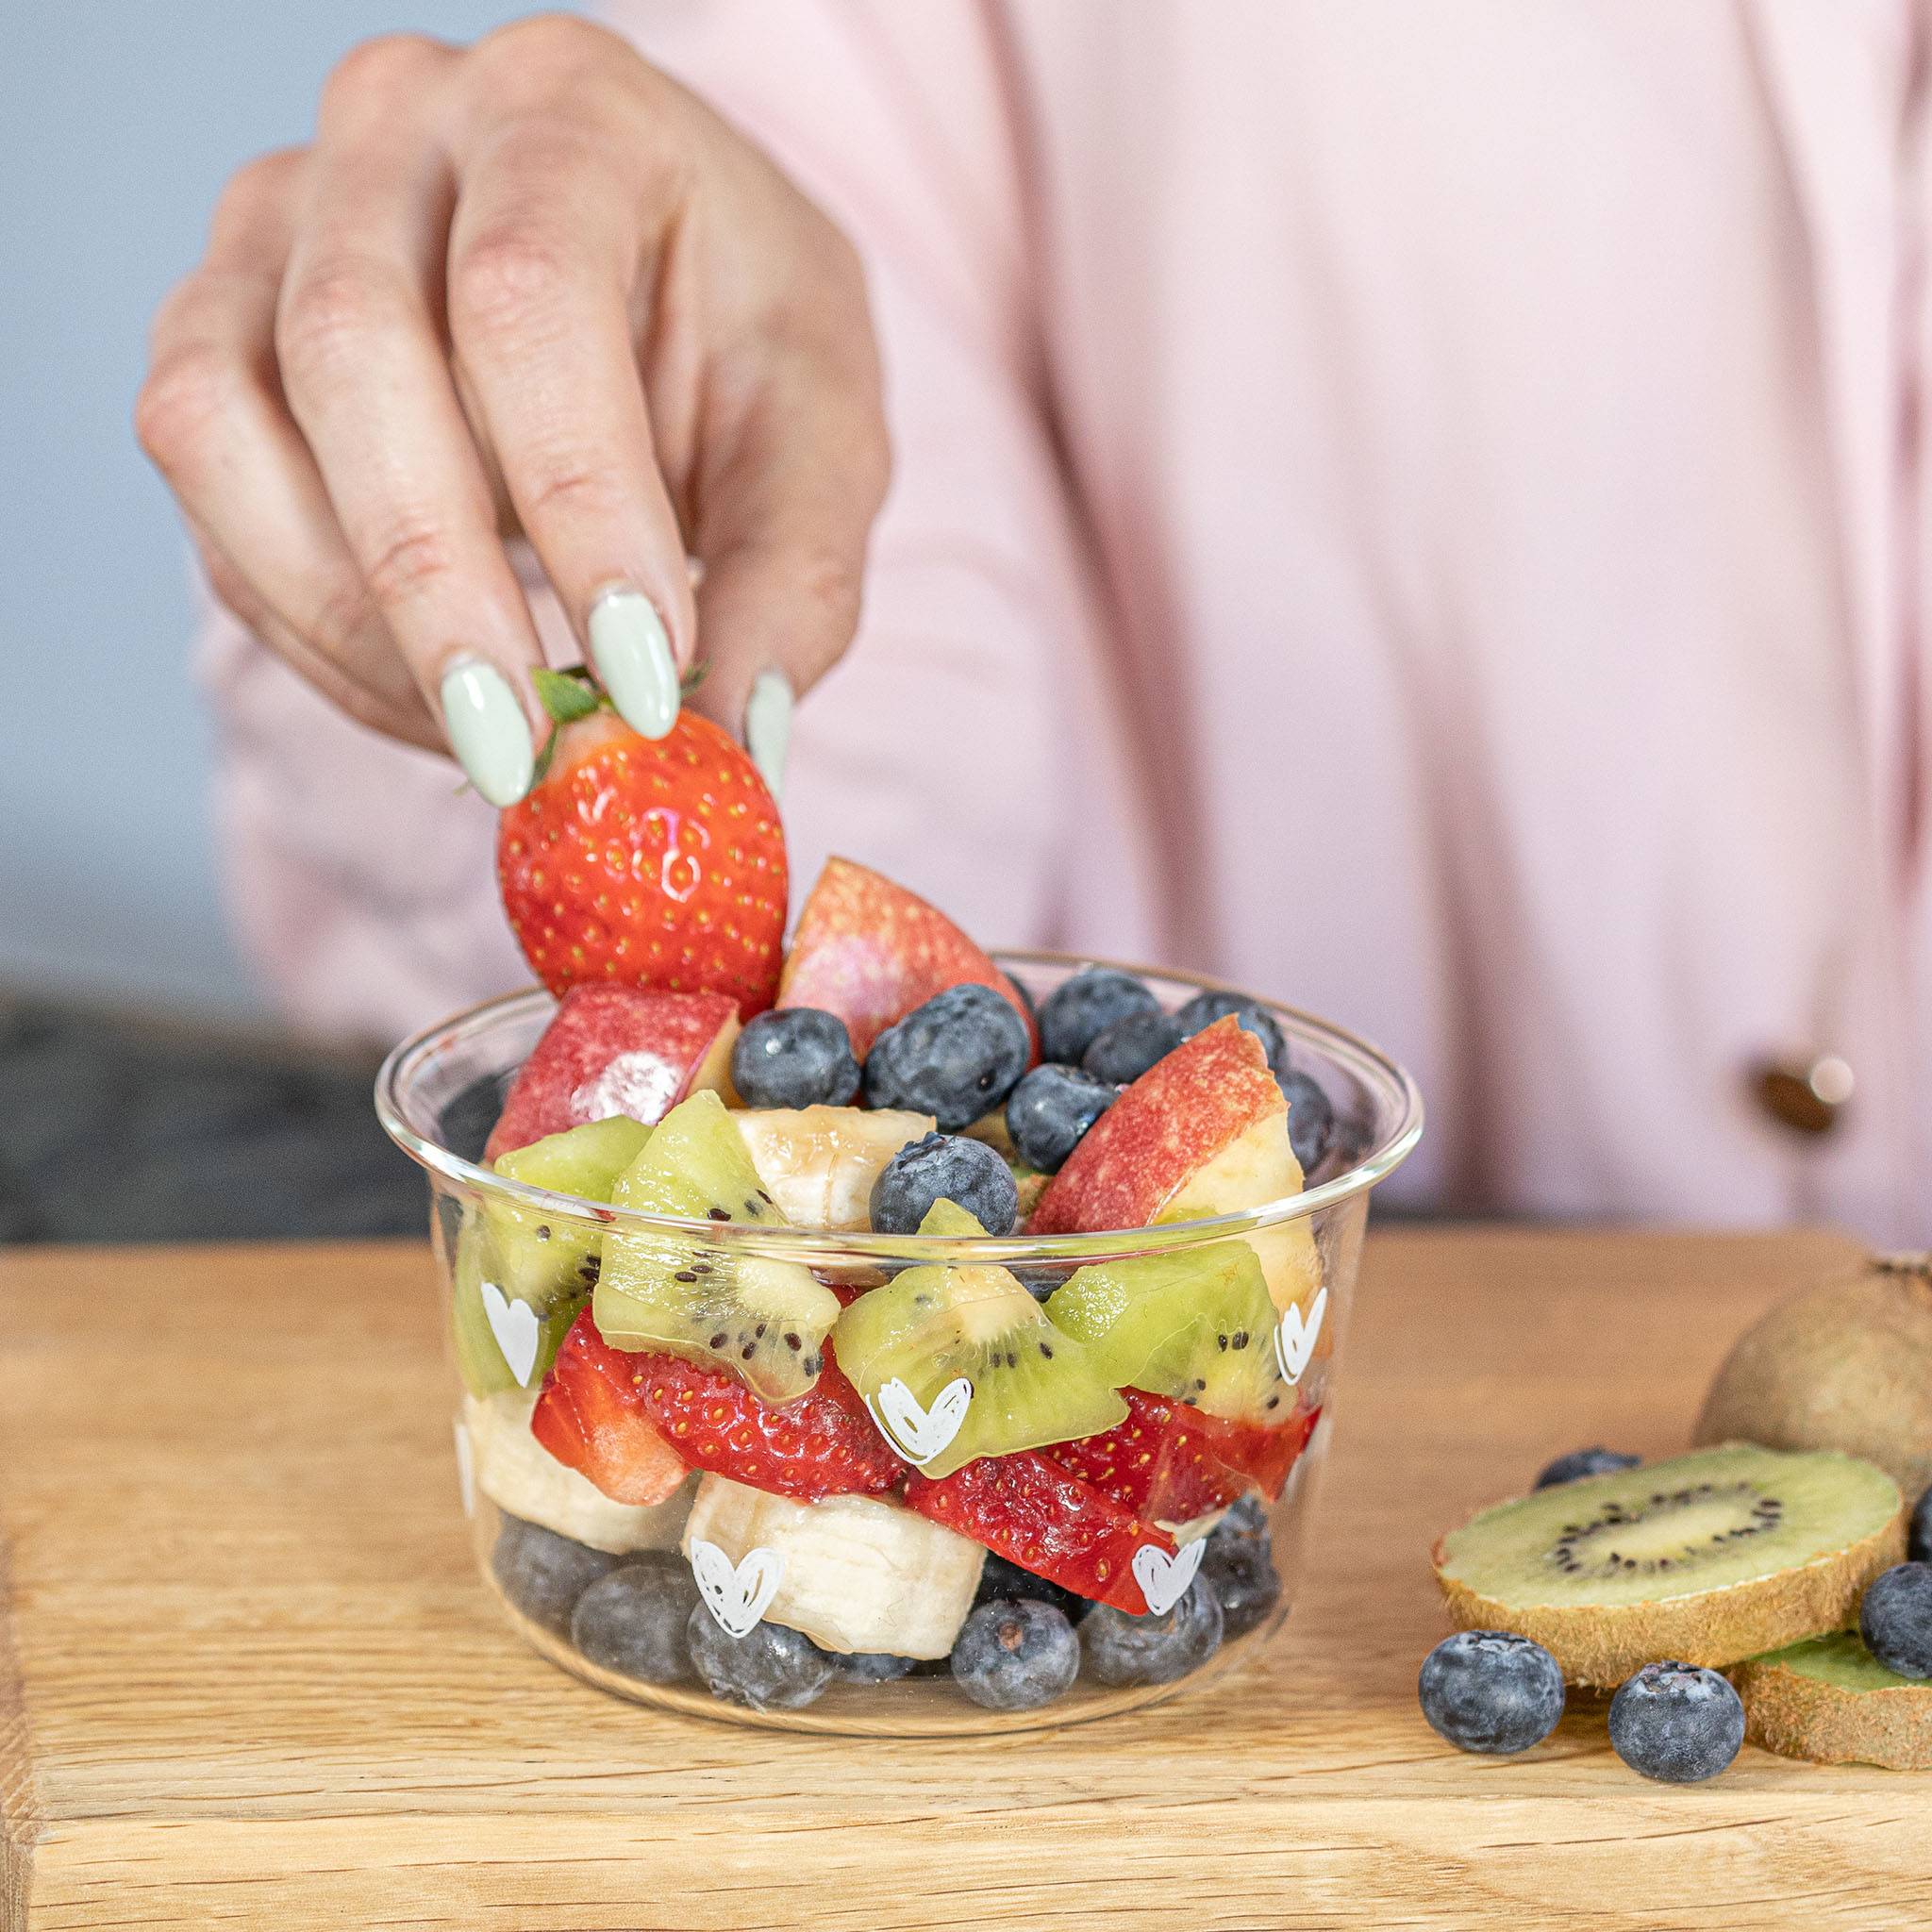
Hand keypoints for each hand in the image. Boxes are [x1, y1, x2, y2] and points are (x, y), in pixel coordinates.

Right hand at [137, 16, 887, 802]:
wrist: (664, 280)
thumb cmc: (748, 339)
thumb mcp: (822, 441)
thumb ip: (794, 585)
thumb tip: (731, 750)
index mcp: (567, 112)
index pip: (527, 297)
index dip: (577, 504)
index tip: (643, 678)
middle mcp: (391, 131)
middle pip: (348, 353)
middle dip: (439, 590)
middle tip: (529, 753)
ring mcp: (276, 225)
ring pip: (222, 427)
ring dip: (356, 625)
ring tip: (495, 738)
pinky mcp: (216, 333)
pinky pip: (214, 502)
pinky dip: (316, 630)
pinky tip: (435, 695)